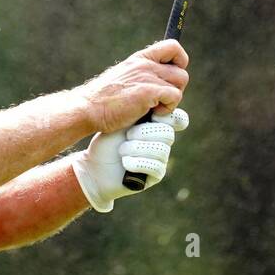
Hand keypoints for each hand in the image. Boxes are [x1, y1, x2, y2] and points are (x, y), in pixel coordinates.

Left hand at [71, 108, 189, 212]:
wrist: (95, 165)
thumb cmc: (108, 139)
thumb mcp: (123, 119)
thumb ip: (142, 109)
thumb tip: (158, 99)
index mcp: (157, 123)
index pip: (179, 118)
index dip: (170, 117)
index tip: (152, 116)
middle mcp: (162, 141)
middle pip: (168, 133)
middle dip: (144, 133)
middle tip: (127, 135)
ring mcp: (161, 158)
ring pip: (161, 150)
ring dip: (137, 148)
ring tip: (121, 150)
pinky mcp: (156, 175)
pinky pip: (156, 167)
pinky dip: (137, 163)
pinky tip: (125, 162)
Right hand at [76, 39, 189, 134]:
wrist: (87, 108)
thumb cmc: (103, 100)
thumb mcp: (124, 78)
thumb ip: (142, 76)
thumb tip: (161, 85)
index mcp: (139, 59)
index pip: (173, 47)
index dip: (179, 62)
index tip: (169, 79)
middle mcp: (145, 64)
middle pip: (182, 70)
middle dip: (176, 88)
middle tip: (160, 100)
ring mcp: (146, 76)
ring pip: (181, 82)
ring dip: (172, 99)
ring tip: (154, 107)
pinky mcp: (148, 91)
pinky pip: (175, 96)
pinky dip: (168, 109)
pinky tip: (151, 113)